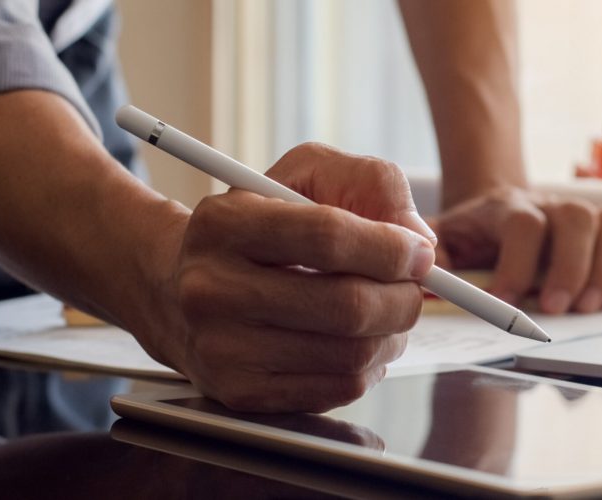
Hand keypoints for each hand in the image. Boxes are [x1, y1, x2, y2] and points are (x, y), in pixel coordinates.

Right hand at [144, 143, 435, 412]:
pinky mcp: (240, 393)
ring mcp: (222, 349)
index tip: (420, 252)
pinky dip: (369, 365)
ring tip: (387, 312)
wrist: (180, 289)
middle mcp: (212, 289)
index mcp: (224, 224)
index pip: (328, 237)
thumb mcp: (307, 176)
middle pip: (345, 305)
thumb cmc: (261, 225)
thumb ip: (372, 185)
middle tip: (414, 289)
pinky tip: (358, 341)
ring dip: (392, 334)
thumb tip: (421, 243)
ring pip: (351, 354)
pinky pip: (338, 388)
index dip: (390, 248)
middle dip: (403, 299)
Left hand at [430, 186, 601, 313]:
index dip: (517, 264)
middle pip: (575, 218)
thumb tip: (427, 274)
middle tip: (558, 309)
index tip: (505, 302)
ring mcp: (583, 213)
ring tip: (588, 308)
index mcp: (506, 206)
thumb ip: (431, 253)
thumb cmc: (470, 234)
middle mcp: (550, 203)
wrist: (496, 208)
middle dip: (570, 267)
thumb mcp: (441, 238)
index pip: (522, 224)